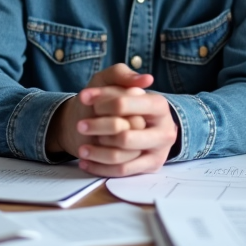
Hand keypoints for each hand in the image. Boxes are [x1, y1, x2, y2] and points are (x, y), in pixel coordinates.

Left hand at [47, 63, 177, 176]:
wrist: (117, 126)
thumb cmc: (112, 101)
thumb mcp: (111, 81)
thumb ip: (122, 74)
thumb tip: (146, 79)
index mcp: (159, 104)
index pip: (123, 105)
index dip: (101, 104)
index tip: (84, 99)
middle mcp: (164, 129)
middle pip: (123, 135)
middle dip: (97, 129)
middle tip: (81, 126)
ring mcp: (159, 150)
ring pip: (121, 155)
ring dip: (96, 152)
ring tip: (81, 148)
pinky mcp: (151, 166)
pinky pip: (122, 171)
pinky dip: (100, 167)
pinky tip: (85, 161)